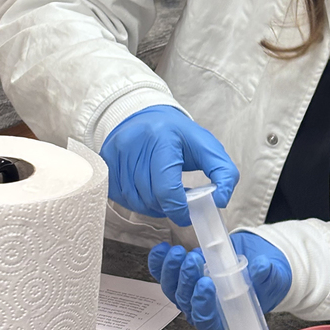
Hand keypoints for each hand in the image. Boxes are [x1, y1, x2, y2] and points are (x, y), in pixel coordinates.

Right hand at [100, 105, 238, 226]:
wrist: (146, 116)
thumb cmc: (178, 135)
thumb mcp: (208, 148)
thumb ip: (225, 174)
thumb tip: (221, 201)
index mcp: (162, 139)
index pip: (167, 189)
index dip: (179, 209)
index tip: (188, 213)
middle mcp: (134, 144)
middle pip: (150, 197)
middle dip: (167, 207)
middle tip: (177, 202)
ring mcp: (116, 153)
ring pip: (133, 200)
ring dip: (151, 206)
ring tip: (163, 195)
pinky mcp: (105, 161)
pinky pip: (119, 196)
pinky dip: (135, 201)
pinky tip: (147, 191)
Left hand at [147, 231, 291, 329]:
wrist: (259, 262)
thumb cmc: (266, 279)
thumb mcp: (274, 278)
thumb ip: (267, 276)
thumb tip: (260, 267)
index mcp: (225, 318)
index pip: (206, 319)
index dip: (202, 305)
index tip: (206, 284)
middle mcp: (204, 309)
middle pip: (186, 302)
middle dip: (186, 281)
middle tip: (193, 260)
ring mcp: (191, 293)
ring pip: (173, 288)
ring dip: (172, 271)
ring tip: (180, 252)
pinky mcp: (183, 276)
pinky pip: (165, 274)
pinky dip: (160, 263)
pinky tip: (162, 250)